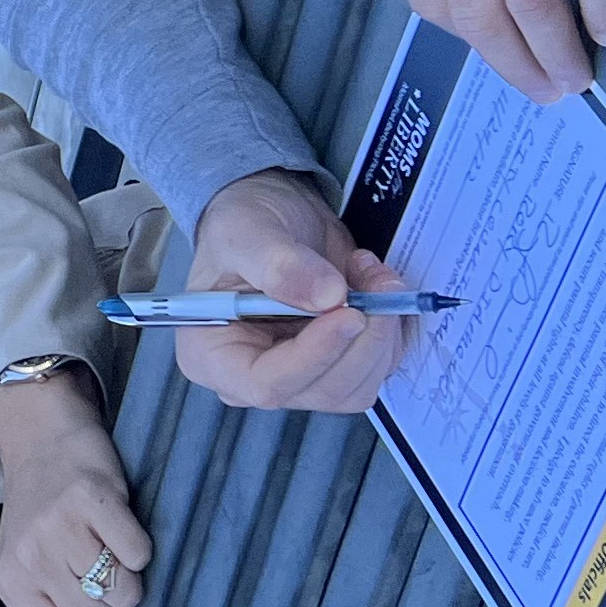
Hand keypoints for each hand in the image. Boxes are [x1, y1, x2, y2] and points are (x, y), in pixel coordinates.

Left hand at [0, 370, 150, 606]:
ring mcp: (61, 526)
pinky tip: (120, 528)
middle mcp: (31, 558)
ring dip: (132, 578)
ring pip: (125, 592)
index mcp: (13, 586)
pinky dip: (141, 547)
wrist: (43, 442)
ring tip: (111, 549)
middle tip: (103, 571)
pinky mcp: (94, 498)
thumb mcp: (33, 579)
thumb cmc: (42, 518)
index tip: (88, 603)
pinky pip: (140, 553)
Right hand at [179, 172, 413, 413]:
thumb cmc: (242, 225)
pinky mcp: (339, 364)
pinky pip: (379, 366)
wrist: (276, 217)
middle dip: (361, 339)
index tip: (349, 314)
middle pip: (322, 389)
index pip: (266, 383)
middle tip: (376, 282)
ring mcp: (302, 375)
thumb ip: (278, 264)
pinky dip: (391, 329)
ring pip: (358, 385)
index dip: (312, 357)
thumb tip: (328, 296)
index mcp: (213, 355)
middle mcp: (257, 376)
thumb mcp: (245, 232)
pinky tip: (375, 287)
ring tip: (372, 275)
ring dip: (381, 332)